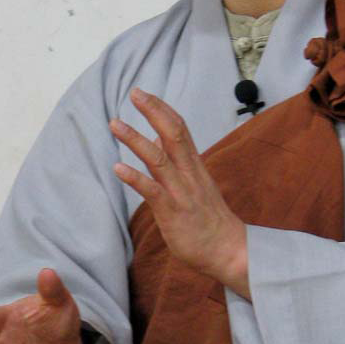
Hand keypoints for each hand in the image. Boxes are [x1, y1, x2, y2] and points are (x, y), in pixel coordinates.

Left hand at [110, 88, 249, 298]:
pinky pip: (152, 192)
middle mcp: (189, 174)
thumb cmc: (209, 220)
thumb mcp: (195, 185)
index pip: (180, 128)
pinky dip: (135, 178)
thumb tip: (155, 137)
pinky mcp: (173, 213)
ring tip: (115, 123)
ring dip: (136, 139)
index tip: (143, 94)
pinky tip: (118, 167)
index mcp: (195, 166)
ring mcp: (181, 192)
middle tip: (134, 93)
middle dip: (153, 111)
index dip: (161, 109)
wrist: (230, 250)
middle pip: (173, 134)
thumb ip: (175, 161)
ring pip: (159, 158)